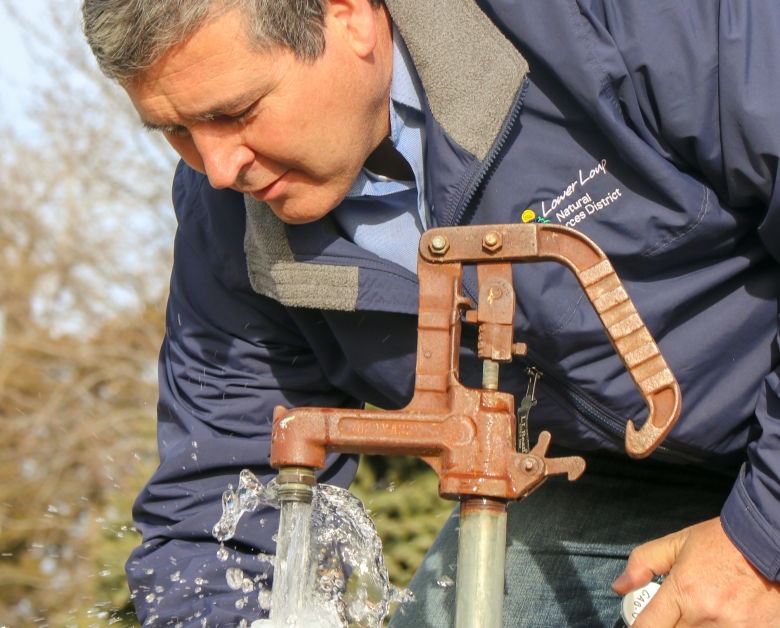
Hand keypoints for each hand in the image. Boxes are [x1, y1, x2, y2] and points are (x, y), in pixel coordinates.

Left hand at [611, 517, 779, 626]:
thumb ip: (643, 563)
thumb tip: (620, 586)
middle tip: (672, 613)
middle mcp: (706, 616)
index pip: (647, 627)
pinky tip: (717, 619)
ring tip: (698, 613)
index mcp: (684, 592)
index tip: (640, 624)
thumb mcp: (677, 543)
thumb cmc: (724, 543)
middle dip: (667, 627)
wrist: (768, 543)